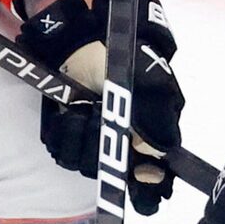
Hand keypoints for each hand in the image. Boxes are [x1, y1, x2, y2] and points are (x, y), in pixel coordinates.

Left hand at [16, 0, 185, 213]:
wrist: (80, 38)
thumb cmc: (119, 57)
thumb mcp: (148, 80)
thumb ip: (157, 118)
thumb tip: (162, 154)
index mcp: (151, 134)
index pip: (155, 177)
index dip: (150, 185)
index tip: (142, 176)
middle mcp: (124, 144)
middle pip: (116, 174)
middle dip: (105, 147)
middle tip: (99, 116)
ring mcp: (95, 141)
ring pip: (86, 165)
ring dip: (81, 137)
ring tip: (83, 108)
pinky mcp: (67, 137)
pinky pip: (62, 153)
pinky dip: (62, 135)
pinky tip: (68, 113)